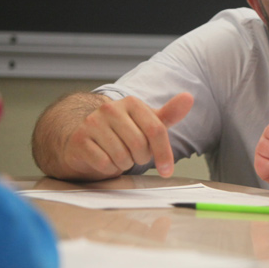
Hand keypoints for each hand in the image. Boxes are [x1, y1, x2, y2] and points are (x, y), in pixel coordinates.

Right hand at [62, 93, 192, 178]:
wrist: (84, 138)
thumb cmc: (122, 132)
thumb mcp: (147, 123)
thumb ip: (169, 114)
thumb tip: (189, 98)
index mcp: (131, 103)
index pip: (156, 130)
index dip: (164, 153)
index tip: (167, 170)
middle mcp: (110, 108)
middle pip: (140, 145)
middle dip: (141, 158)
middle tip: (134, 156)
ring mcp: (92, 123)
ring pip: (122, 156)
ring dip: (124, 163)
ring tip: (119, 156)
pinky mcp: (79, 140)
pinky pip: (105, 163)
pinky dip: (109, 169)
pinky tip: (106, 160)